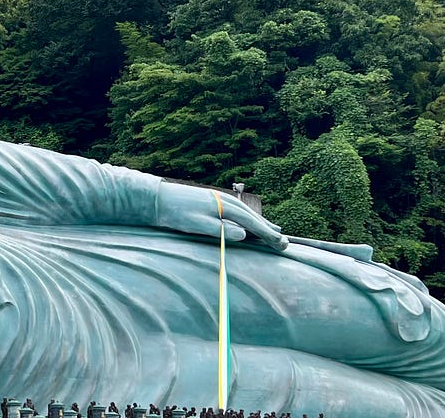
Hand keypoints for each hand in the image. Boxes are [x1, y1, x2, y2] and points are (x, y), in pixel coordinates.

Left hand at [154, 181, 287, 250]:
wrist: (158, 199)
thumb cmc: (176, 213)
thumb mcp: (197, 224)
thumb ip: (220, 229)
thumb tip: (244, 234)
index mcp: (225, 206)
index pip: (252, 224)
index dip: (268, 235)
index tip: (283, 245)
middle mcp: (226, 200)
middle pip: (253, 217)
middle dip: (269, 231)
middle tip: (286, 244)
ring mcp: (220, 199)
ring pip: (247, 214)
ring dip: (262, 224)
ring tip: (276, 232)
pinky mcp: (214, 202)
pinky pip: (238, 212)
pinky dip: (249, 219)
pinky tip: (251, 223)